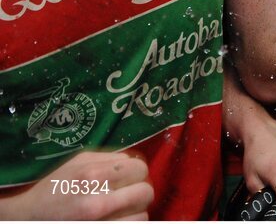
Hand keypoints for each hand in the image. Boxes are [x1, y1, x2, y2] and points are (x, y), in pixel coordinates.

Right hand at [0, 151, 152, 219]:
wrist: (29, 218)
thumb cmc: (54, 188)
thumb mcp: (78, 162)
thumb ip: (109, 158)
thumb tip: (134, 160)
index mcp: (92, 176)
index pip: (140, 169)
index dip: (137, 172)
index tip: (129, 177)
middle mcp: (97, 201)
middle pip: (146, 192)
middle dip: (140, 191)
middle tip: (129, 193)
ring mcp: (100, 223)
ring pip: (142, 215)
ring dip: (135, 211)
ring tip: (123, 209)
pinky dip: (130, 223)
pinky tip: (119, 218)